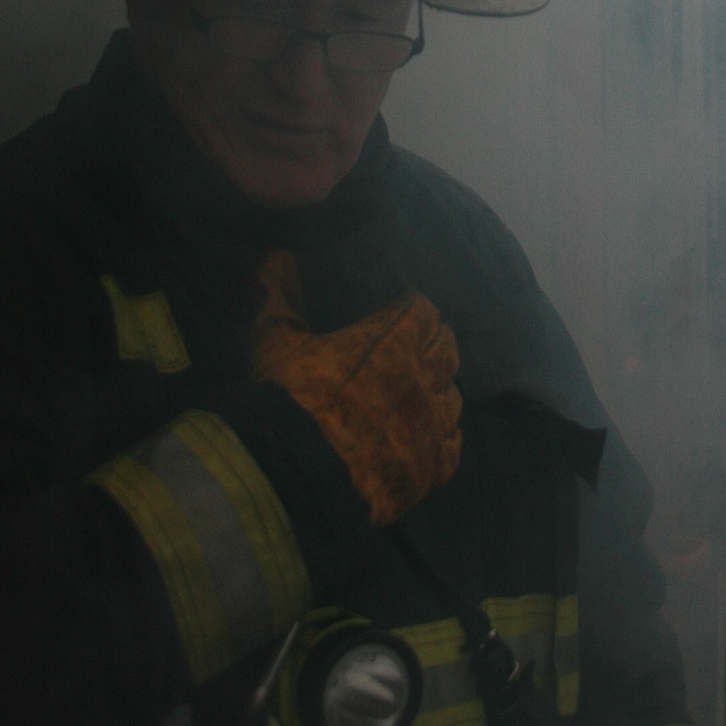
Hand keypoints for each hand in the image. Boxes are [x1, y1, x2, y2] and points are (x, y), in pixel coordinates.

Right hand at [253, 249, 462, 525]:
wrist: (292, 470)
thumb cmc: (284, 398)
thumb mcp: (273, 339)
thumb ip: (276, 294)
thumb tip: (273, 254)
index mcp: (394, 339)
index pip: (423, 310)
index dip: (411, 310)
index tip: (398, 313)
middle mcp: (422, 377)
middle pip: (446, 350)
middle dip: (432, 347)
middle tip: (409, 352)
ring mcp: (429, 425)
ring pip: (452, 400)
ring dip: (436, 394)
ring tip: (416, 398)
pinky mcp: (427, 469)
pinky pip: (450, 451)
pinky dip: (441, 443)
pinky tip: (426, 443)